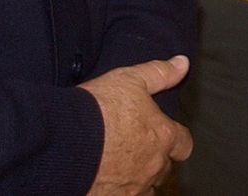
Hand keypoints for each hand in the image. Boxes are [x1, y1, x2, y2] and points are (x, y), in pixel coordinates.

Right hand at [82, 56, 193, 194]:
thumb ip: (160, 73)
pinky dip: (117, 191)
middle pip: (164, 169)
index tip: (167, 135)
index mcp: (162, 137)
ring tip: (121, 167)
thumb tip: (183, 63)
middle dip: (155, 160)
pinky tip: (104, 180)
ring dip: (138, 179)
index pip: (184, 144)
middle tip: (136, 147)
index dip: (176, 139)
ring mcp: (132, 187)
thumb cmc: (98, 109)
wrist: (64, 141)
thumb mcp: (131, 79)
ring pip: (145, 189)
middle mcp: (152, 166)